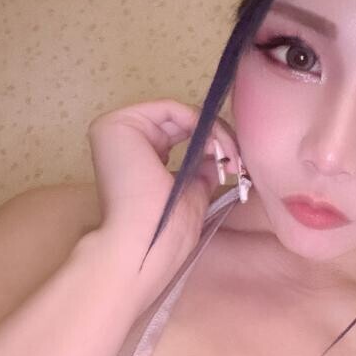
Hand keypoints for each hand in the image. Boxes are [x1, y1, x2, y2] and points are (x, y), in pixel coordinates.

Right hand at [86, 99, 238, 311]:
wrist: (143, 247)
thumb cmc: (165, 232)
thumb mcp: (192, 194)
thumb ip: (202, 171)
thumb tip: (220, 157)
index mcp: (135, 158)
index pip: (179, 137)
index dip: (212, 145)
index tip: (237, 164)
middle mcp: (123, 141)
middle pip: (181, 124)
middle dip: (217, 137)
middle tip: (239, 160)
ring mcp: (117, 130)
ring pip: (180, 115)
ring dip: (214, 132)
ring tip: (231, 157)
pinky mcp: (117, 123)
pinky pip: (171, 109)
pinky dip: (201, 124)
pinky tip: (216, 147)